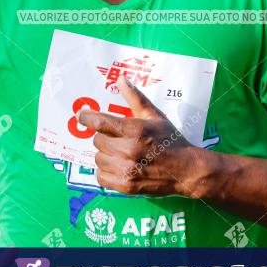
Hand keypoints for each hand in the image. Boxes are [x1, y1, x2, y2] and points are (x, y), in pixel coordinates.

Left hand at [77, 75, 201, 196]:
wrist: (186, 170)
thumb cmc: (170, 140)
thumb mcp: (155, 116)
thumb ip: (135, 98)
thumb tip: (121, 79)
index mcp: (135, 130)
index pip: (101, 123)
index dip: (87, 118)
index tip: (81, 116)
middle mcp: (128, 150)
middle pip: (98, 140)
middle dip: (105, 137)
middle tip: (118, 138)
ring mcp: (127, 170)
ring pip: (98, 158)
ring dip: (105, 154)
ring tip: (120, 153)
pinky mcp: (126, 186)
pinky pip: (101, 177)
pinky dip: (105, 171)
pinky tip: (117, 166)